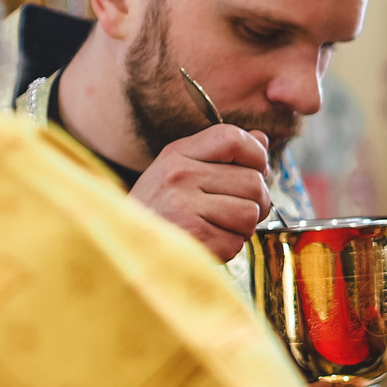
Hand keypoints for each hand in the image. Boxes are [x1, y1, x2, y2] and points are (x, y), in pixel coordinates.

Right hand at [130, 125, 272, 261]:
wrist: (124, 247)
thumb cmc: (158, 210)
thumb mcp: (181, 170)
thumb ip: (221, 153)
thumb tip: (262, 139)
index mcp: (178, 154)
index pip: (233, 138)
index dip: (257, 155)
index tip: (256, 171)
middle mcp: (180, 176)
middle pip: (253, 181)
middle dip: (256, 201)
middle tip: (238, 210)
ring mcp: (184, 207)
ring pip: (250, 213)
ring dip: (243, 227)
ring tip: (219, 226)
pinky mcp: (193, 239)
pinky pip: (236, 242)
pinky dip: (228, 247)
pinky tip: (207, 242)